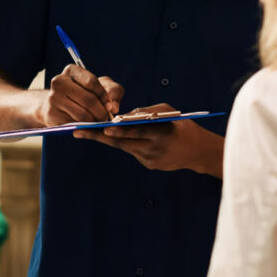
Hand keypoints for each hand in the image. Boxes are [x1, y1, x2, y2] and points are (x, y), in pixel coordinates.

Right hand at [37, 64, 123, 126]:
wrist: (58, 105)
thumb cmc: (84, 93)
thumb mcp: (101, 86)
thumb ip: (114, 91)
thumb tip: (114, 107)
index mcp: (71, 70)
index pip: (91, 82)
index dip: (104, 96)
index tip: (111, 106)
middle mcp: (59, 81)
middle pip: (88, 100)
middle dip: (101, 112)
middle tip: (105, 118)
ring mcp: (53, 98)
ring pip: (82, 114)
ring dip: (94, 122)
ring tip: (97, 122)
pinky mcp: (51, 115)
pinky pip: (74, 125)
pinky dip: (84, 128)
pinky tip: (86, 126)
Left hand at [74, 104, 223, 177]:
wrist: (197, 151)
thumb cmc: (181, 125)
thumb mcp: (168, 111)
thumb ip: (146, 112)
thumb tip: (123, 116)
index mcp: (161, 133)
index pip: (136, 132)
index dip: (120, 131)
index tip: (103, 128)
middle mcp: (154, 149)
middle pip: (122, 143)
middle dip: (99, 137)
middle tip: (79, 131)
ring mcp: (150, 160)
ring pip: (123, 148)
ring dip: (105, 140)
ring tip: (85, 132)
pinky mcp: (149, 165)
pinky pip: (132, 151)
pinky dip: (122, 143)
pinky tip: (108, 137)